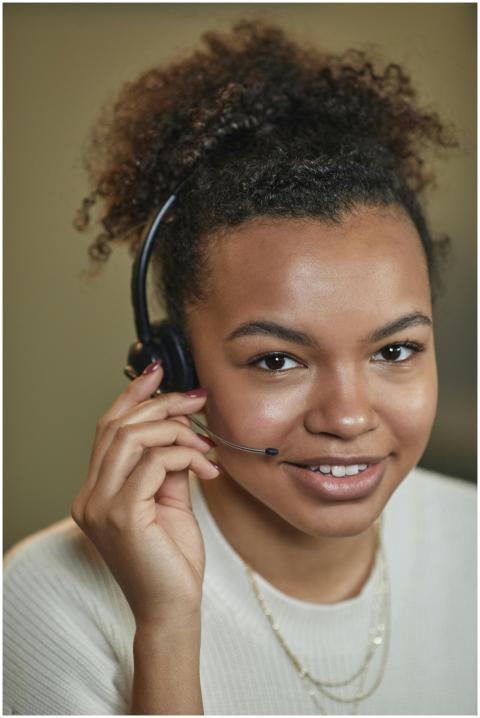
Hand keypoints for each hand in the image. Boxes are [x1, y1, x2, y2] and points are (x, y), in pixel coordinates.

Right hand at [71, 362, 218, 626]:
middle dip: (162, 405)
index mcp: (96, 491)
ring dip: (175, 430)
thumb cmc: (172, 559)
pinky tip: (206, 469)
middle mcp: (89, 495)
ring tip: (203, 443)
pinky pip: (153, 463)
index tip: (159, 372)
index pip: (107, 429)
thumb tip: (180, 428)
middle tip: (197, 400)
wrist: (174, 608)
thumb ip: (168, 464)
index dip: (132, 396)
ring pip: (132, 438)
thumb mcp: (170, 499)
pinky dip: (183, 455)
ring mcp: (100, 505)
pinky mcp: (121, 514)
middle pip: (119, 426)